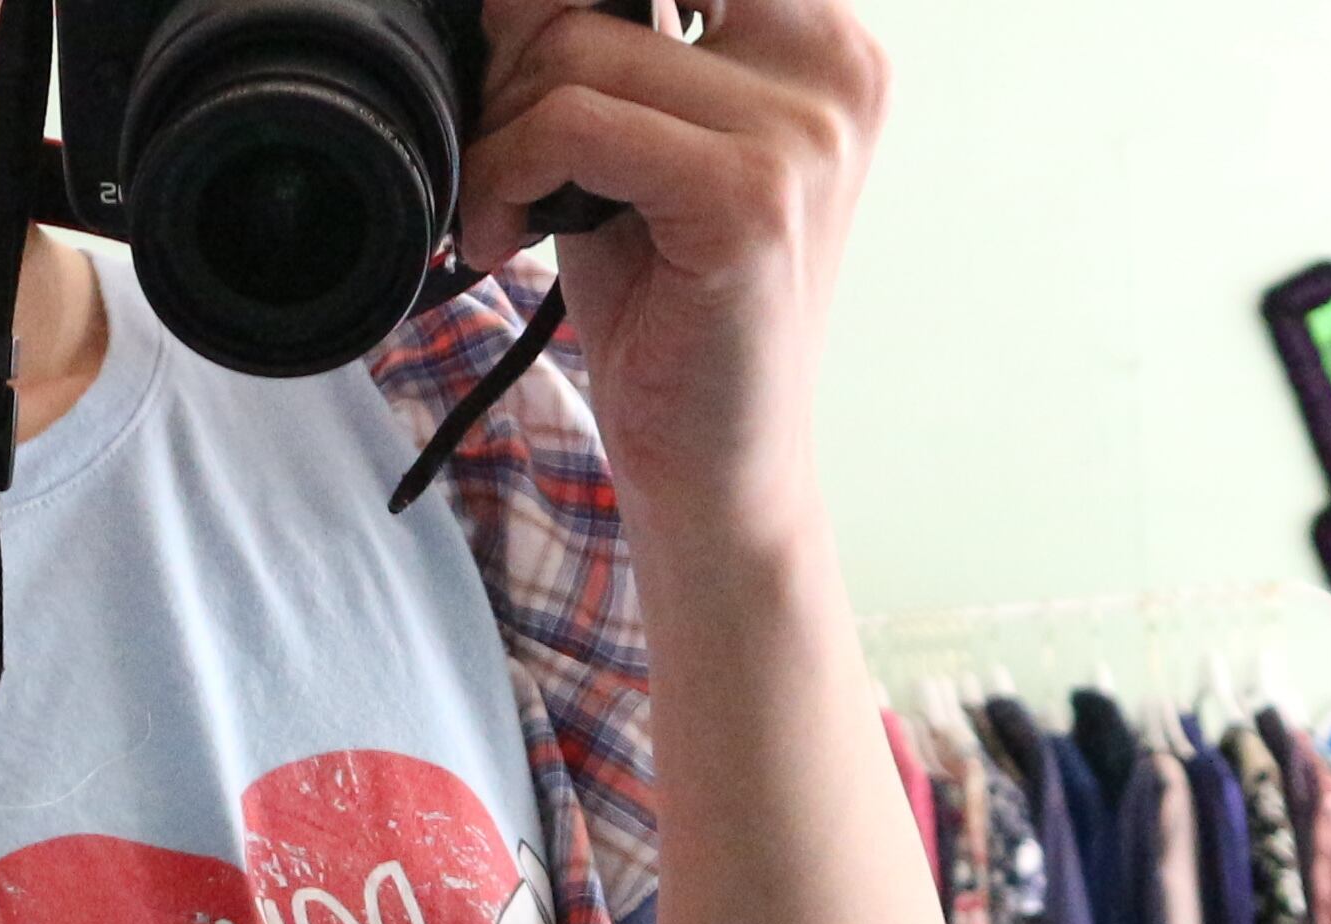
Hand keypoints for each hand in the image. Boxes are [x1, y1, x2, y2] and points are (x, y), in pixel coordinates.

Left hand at [462, 0, 890, 558]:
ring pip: (577, 48)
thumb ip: (604, 56)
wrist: (714, 471)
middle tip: (499, 146)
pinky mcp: (750, 199)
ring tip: (500, 213)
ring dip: (499, 135)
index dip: (569, 1)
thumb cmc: (671, 320)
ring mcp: (802, 132)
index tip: (525, 71)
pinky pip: (573, 126)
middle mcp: (831, 68)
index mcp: (820, 40)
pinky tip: (505, 240)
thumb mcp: (637, 157)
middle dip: (520, 49)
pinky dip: (506, 176)